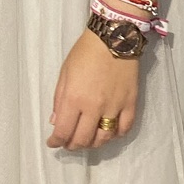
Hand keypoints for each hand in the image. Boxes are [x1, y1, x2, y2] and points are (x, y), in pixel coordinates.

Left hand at [47, 29, 138, 149]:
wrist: (114, 38)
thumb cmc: (85, 53)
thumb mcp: (64, 74)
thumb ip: (59, 100)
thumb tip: (56, 121)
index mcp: (74, 99)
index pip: (63, 131)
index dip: (56, 142)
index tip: (53, 142)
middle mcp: (93, 107)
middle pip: (83, 139)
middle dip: (72, 145)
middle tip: (69, 143)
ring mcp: (114, 107)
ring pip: (104, 138)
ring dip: (93, 144)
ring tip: (87, 140)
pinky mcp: (130, 103)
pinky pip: (124, 128)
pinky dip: (116, 135)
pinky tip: (109, 132)